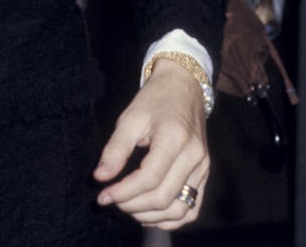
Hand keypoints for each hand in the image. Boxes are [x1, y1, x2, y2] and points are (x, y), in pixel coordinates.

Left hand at [93, 59, 208, 228]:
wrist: (183, 86)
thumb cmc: (154, 100)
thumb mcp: (130, 117)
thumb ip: (115, 149)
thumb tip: (100, 178)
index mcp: (174, 137)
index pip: (149, 179)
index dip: (124, 192)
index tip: (103, 196)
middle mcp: (194, 156)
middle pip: (163, 197)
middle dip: (133, 205)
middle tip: (112, 200)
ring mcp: (203, 167)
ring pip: (179, 209)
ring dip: (150, 216)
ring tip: (127, 207)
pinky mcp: (205, 174)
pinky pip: (192, 208)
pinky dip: (171, 218)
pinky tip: (150, 214)